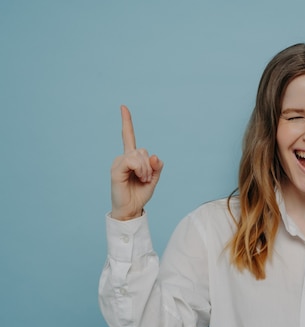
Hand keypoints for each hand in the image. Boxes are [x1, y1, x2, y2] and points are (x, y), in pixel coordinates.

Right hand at [110, 105, 163, 220]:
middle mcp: (123, 158)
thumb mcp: (153, 179)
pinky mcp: (116, 169)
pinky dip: (140, 169)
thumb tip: (154, 156)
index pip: (128, 136)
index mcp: (132, 158)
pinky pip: (132, 161)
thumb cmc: (140, 194)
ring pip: (139, 155)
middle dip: (150, 165)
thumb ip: (156, 167)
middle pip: (142, 150)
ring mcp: (118, 163)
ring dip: (146, 169)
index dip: (127, 122)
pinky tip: (139, 177)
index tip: (123, 107)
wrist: (131, 209)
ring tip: (142, 180)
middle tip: (147, 178)